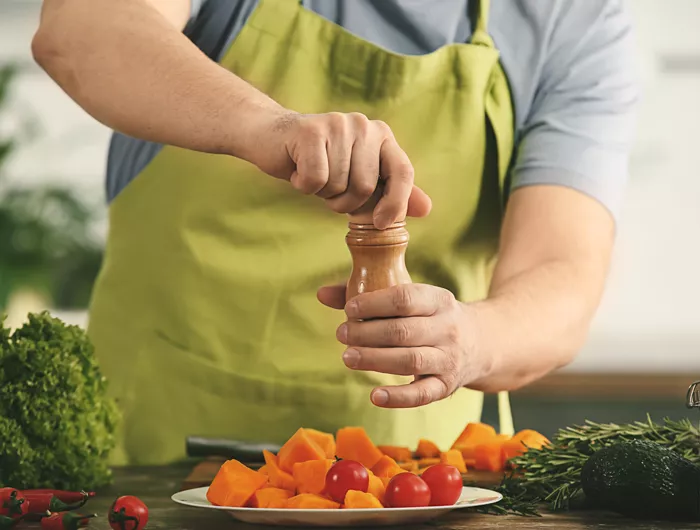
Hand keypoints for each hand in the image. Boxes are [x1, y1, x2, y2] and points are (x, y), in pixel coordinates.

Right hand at [251, 111, 431, 228]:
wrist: (271, 138)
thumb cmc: (318, 162)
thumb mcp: (358, 179)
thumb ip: (391, 192)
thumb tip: (426, 208)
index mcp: (381, 135)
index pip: (403, 171)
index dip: (396, 202)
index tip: (380, 223)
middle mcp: (364, 125)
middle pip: (367, 186)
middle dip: (345, 201)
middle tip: (329, 190)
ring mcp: (338, 124)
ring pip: (340, 184)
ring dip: (323, 193)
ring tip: (314, 176)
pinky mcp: (311, 132)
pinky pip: (317, 179)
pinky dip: (304, 186)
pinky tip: (297, 171)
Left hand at [317, 283, 492, 407]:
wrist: (481, 343)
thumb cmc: (431, 317)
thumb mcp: (412, 300)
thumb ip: (367, 297)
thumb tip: (322, 294)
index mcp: (439, 300)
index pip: (405, 298)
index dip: (374, 303)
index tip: (349, 309)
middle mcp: (448, 328)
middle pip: (404, 331)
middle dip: (368, 334)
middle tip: (341, 335)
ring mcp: (449, 359)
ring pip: (411, 360)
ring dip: (375, 360)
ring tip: (348, 357)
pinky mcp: (447, 386)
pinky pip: (422, 394)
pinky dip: (398, 398)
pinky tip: (375, 395)